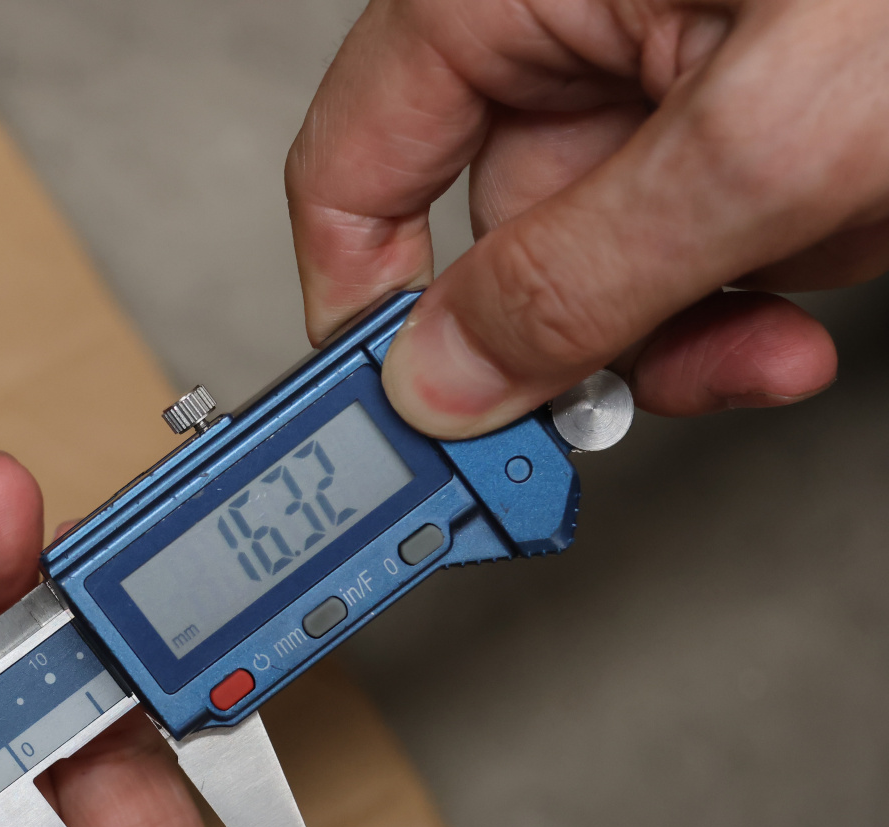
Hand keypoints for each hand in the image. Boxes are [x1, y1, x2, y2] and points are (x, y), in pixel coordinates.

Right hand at [287, 0, 888, 437]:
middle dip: (586, 331)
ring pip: (615, 261)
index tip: (401, 419)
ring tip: (797, 289)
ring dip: (701, 313)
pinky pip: (710, 239)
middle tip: (623, 404)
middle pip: (499, 240)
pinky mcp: (748, 109)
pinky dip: (769, 276)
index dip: (364, 307)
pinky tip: (845, 234)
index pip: (355, 171)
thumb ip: (575, 278)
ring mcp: (664, 71)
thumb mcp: (763, 138)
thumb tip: (442, 383)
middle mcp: (569, 27)